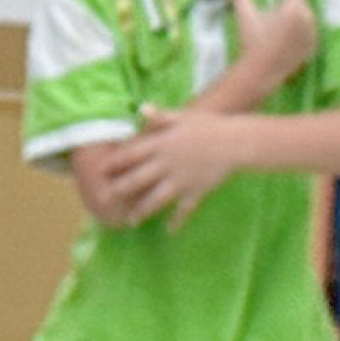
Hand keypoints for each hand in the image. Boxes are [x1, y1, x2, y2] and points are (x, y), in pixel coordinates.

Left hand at [77, 107, 244, 229]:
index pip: (132, 154)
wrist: (236, 141)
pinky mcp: (195, 192)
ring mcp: (180, 180)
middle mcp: (167, 164)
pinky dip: (177, 221)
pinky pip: (184, 210)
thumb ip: (161, 117)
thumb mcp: (183, 117)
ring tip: (132, 221)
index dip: (116, 163)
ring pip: (155, 200)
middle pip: (138, 180)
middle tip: (108, 198)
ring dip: (142, 211)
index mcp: (162, 144)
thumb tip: (141, 109)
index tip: (103, 170)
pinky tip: (170, 231)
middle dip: (121, 190)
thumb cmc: (210, 126)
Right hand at [223, 0, 314, 94]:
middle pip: (299, 3)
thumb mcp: (245, 15)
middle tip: (273, 16)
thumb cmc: (251, 42)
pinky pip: (308, 33)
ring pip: (305, 18)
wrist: (260, 73)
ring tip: (277, 31)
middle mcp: (307, 19)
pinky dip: (300, 33)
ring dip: (295, 18)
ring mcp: (311, 34)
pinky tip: (285, 41)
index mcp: (293, 8)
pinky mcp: (312, 47)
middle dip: (289, 4)